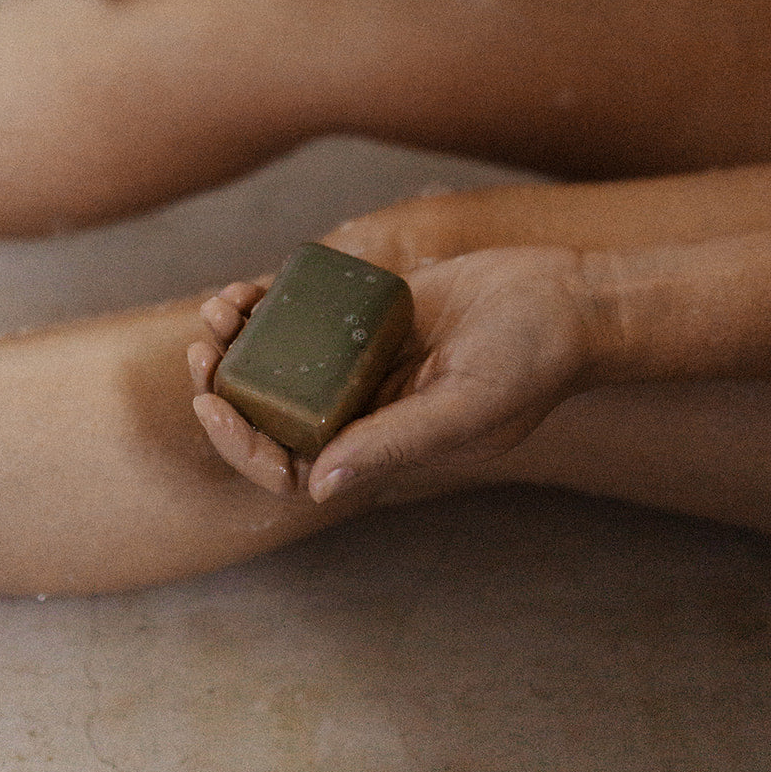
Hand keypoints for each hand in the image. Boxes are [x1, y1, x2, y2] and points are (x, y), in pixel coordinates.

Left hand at [187, 247, 606, 501]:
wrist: (567, 300)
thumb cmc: (530, 361)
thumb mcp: (463, 406)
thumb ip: (393, 444)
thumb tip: (316, 485)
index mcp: (381, 449)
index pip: (291, 468)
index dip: (242, 445)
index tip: (212, 404)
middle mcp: (367, 410)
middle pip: (274, 413)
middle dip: (226, 387)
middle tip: (203, 348)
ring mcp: (367, 360)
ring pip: (283, 361)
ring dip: (241, 341)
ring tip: (221, 307)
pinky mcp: (373, 312)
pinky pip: (308, 314)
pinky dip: (273, 302)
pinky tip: (249, 286)